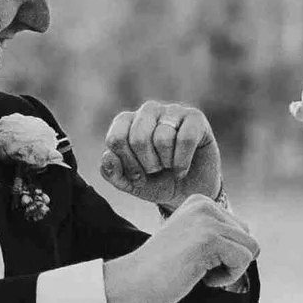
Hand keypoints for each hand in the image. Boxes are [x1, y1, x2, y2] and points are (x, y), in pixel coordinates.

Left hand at [100, 100, 223, 211]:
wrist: (189, 191)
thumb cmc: (157, 182)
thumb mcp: (130, 183)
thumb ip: (112, 172)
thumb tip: (107, 156)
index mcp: (127, 122)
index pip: (116, 139)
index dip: (127, 165)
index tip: (137, 175)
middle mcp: (148, 111)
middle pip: (138, 138)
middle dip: (147, 165)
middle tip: (156, 171)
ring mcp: (172, 111)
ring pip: (162, 138)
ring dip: (166, 163)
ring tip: (170, 167)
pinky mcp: (195, 118)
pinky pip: (186, 139)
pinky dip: (182, 162)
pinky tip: (182, 168)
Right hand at [104, 195, 258, 302]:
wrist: (132, 282)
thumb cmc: (161, 270)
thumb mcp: (192, 241)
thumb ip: (217, 235)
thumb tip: (254, 246)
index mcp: (200, 203)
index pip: (240, 230)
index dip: (225, 254)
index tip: (195, 258)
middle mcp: (205, 205)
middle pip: (248, 238)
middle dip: (230, 260)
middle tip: (198, 267)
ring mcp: (207, 220)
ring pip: (250, 249)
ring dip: (231, 269)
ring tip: (200, 271)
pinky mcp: (209, 238)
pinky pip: (243, 260)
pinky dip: (228, 277)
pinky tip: (201, 276)